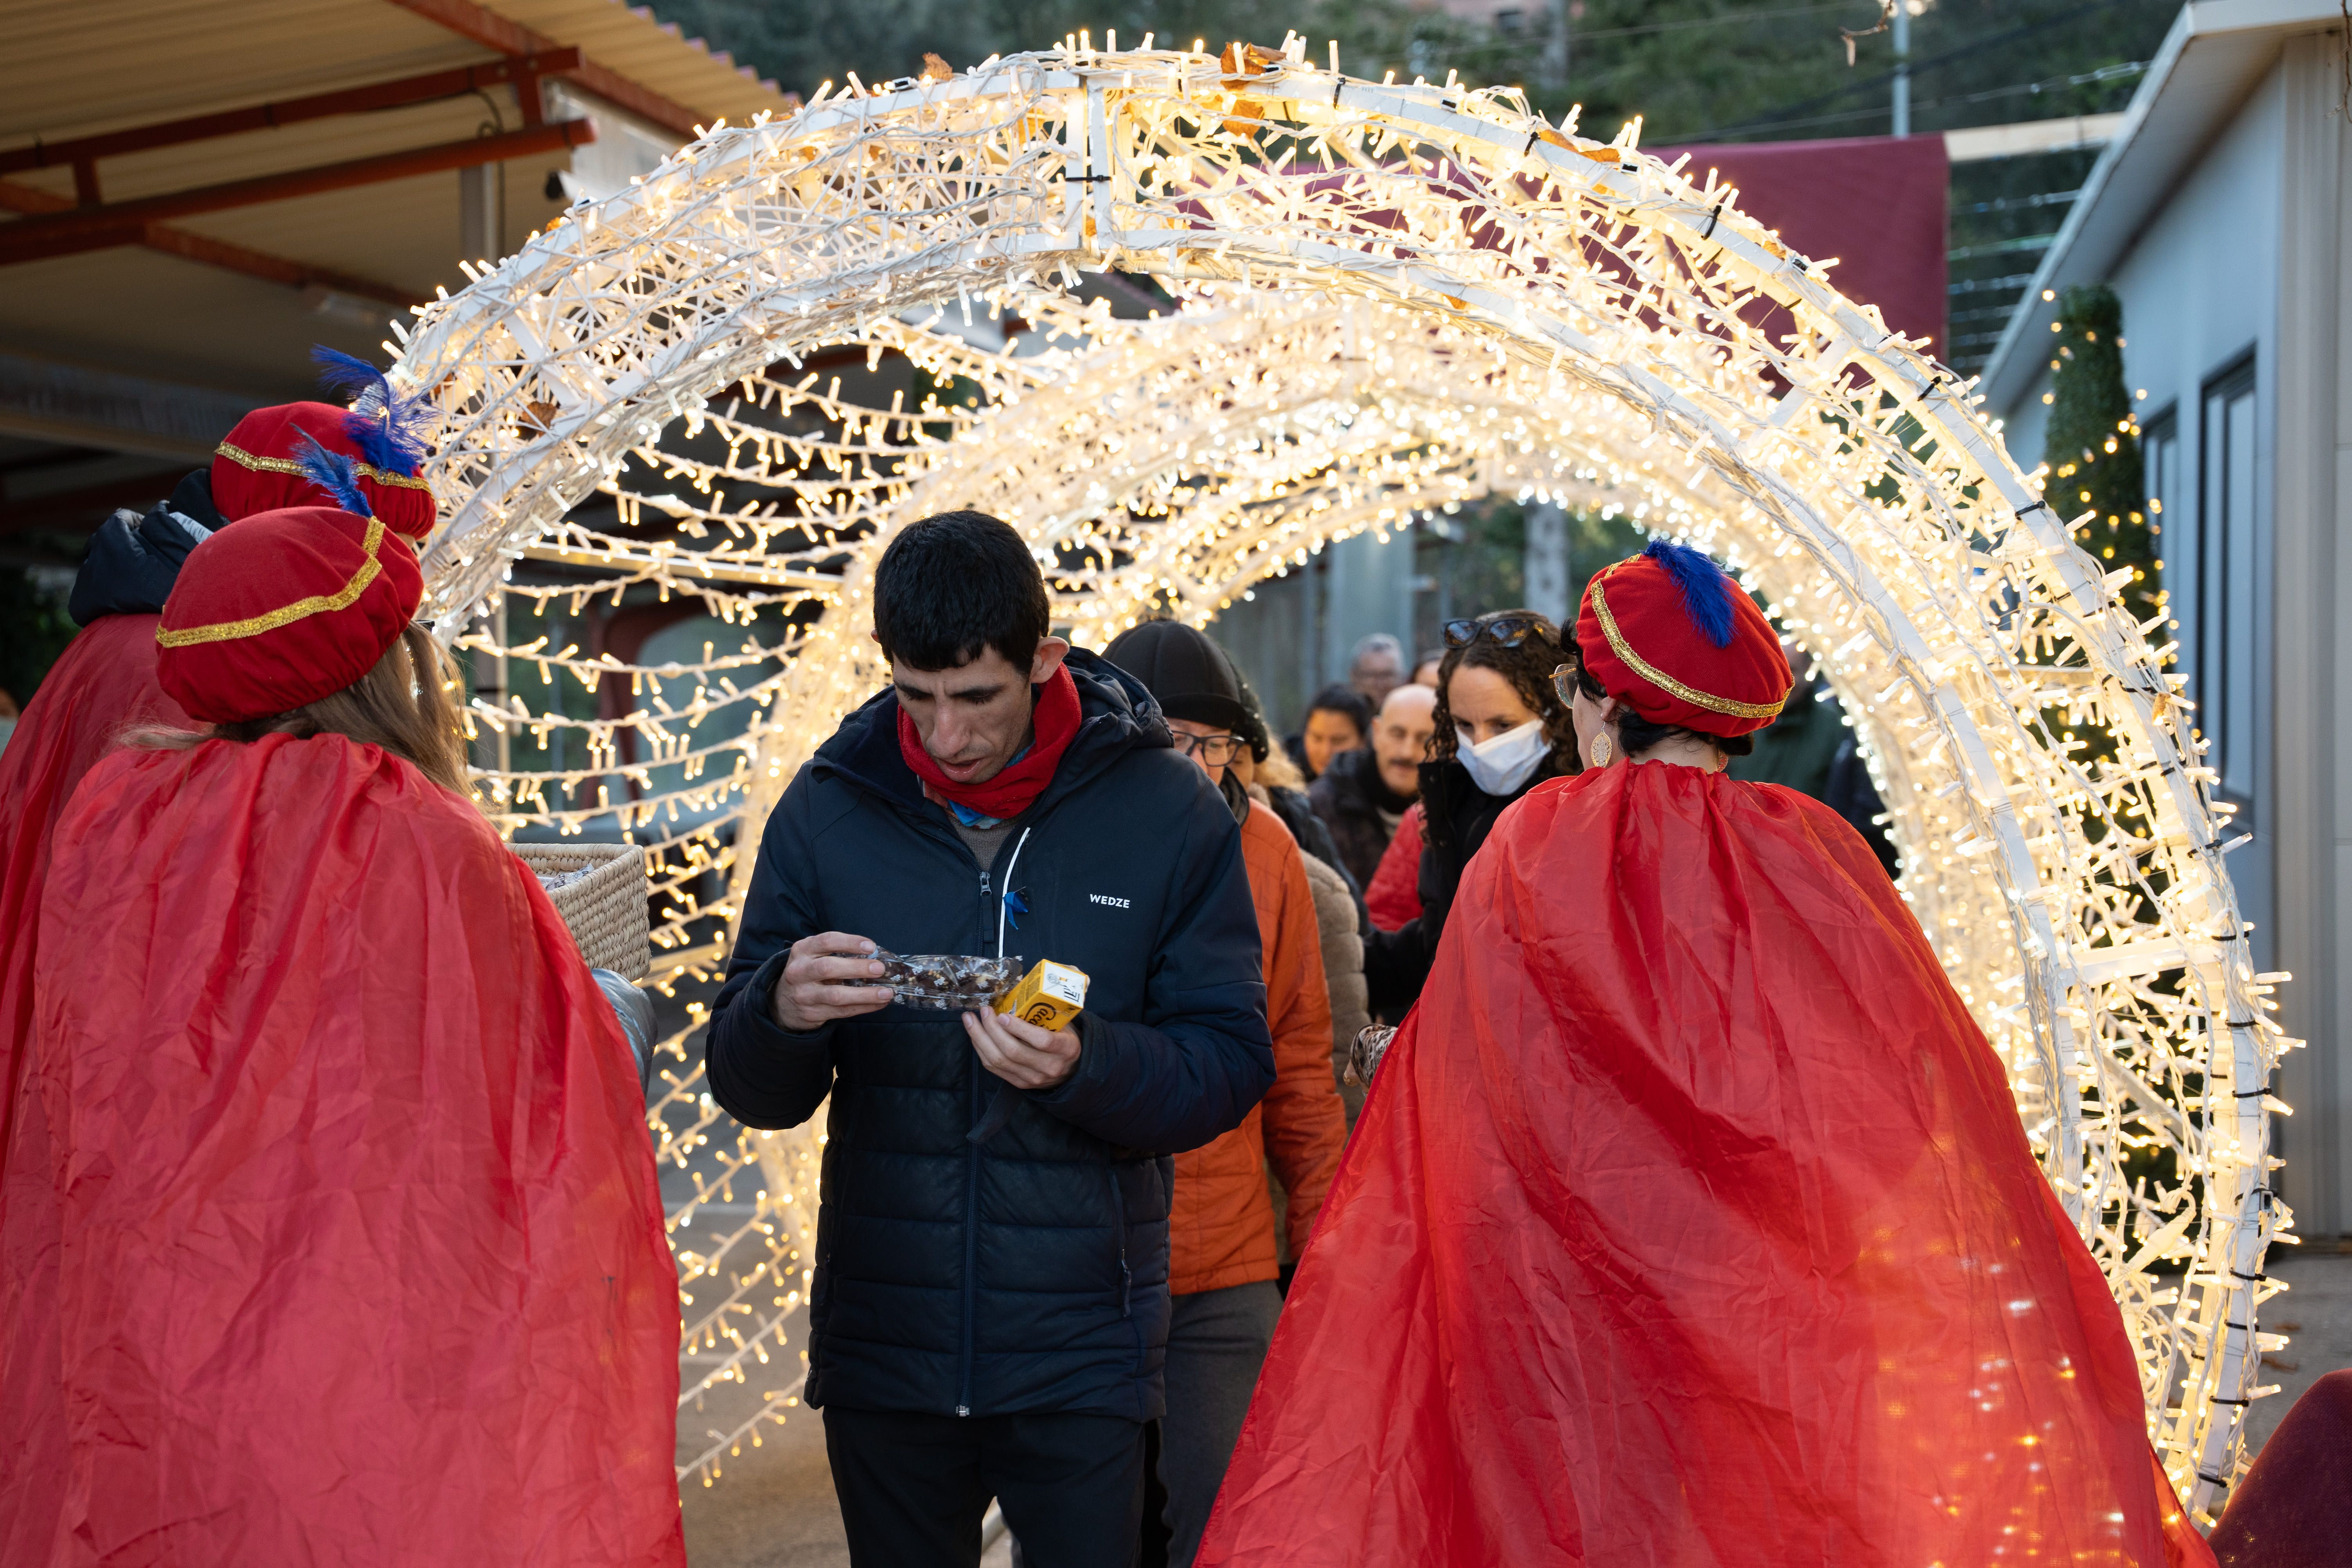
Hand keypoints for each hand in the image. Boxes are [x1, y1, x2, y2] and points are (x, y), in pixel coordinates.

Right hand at [769, 932, 894, 1031]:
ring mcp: (804, 995)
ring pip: (836, 995)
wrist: (782, 1002)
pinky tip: (879, 1003)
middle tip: (879, 969)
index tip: (871, 946)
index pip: (826, 941)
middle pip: (828, 968)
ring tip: (886, 993)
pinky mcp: (811, 1014)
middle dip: (857, 968)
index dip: (850, 942)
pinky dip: (863, 1007)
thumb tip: (876, 956)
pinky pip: (842, 1011)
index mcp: (802, 950)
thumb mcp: (813, 955)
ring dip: (865, 994)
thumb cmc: (808, 972)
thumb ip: (836, 952)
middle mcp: (799, 972)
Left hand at [963, 1006, 1080, 1089]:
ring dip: (980, 1039)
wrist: (1071, 1070)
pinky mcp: (1019, 1083)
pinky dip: (981, 1050)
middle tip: (983, 1011)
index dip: (1020, 1028)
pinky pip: (994, 1068)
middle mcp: (1050, 1066)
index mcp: (1065, 1048)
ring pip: (999, 1061)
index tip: (1003, 1015)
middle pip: (1013, 1051)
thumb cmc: (1064, 1038)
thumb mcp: (1064, 1024)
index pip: (1042, 1041)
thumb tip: (1024, 989)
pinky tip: (975, 1035)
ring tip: (970, 1020)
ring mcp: (1033, 1078)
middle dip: (992, 1029)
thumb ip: (1048, 1011)